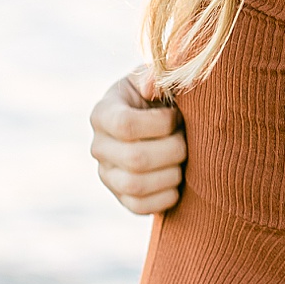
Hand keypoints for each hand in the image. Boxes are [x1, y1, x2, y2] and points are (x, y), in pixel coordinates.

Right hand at [91, 67, 184, 214]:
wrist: (162, 126)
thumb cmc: (161, 98)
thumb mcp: (156, 80)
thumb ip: (156, 76)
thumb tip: (151, 85)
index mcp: (103, 114)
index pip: (125, 125)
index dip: (160, 123)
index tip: (176, 116)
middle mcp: (98, 147)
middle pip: (136, 158)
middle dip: (173, 149)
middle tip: (185, 139)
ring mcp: (107, 176)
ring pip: (137, 186)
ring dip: (172, 173)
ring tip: (183, 158)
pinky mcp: (122, 198)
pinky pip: (141, 207)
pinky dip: (167, 196)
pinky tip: (178, 179)